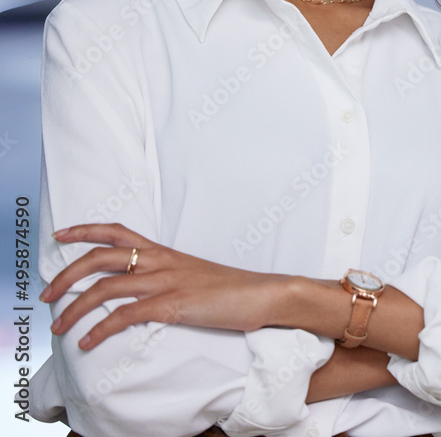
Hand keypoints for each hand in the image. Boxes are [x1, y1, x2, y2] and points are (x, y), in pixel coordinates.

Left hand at [40, 223, 289, 348]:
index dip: (85, 230)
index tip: (61, 234)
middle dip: (65, 274)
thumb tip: (142, 290)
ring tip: (58, 325)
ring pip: (105, 287)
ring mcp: (167, 282)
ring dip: (73, 307)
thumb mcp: (194, 275)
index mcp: (165, 252)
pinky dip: (100, 329)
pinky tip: (87, 341)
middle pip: (101, 257)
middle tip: (46, 295)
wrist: (263, 293)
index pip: (118, 231)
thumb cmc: (231, 289)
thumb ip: (167, 277)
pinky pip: (125, 315)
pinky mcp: (173, 305)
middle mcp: (161, 261)